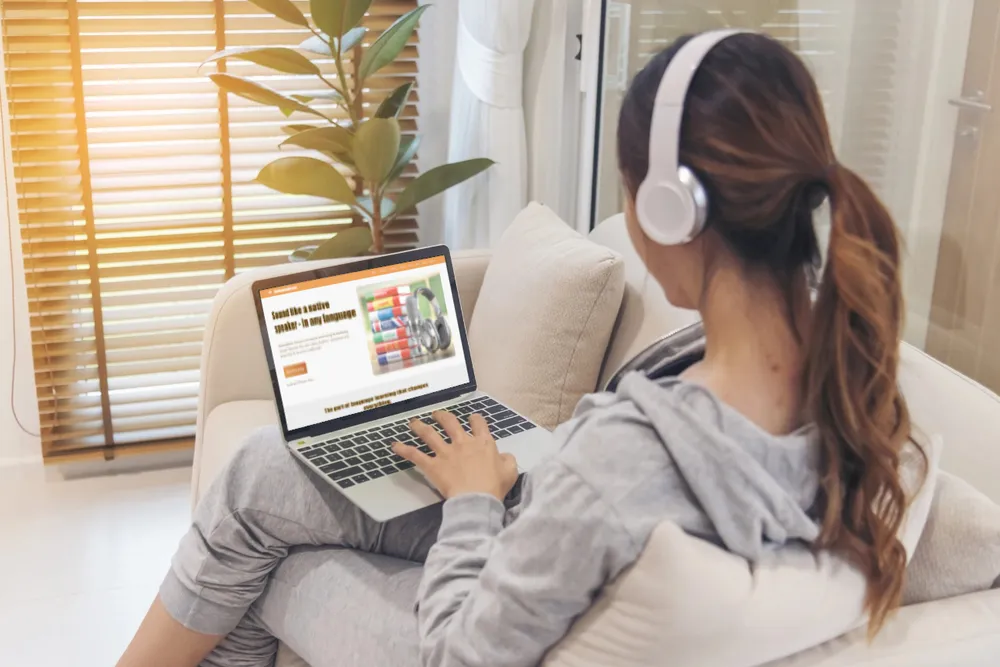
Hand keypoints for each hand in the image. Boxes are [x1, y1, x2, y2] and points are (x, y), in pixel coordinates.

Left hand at [392, 411, 518, 500]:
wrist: (477, 499)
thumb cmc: (494, 486)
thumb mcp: (510, 470)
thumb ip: (507, 459)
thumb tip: (503, 455)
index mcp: (483, 443)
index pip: (478, 423)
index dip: (475, 419)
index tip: (472, 418)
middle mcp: (462, 443)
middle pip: (450, 422)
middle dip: (442, 416)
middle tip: (437, 414)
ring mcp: (446, 453)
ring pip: (429, 434)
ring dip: (420, 427)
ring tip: (413, 423)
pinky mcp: (433, 465)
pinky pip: (415, 455)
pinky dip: (404, 450)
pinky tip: (394, 446)